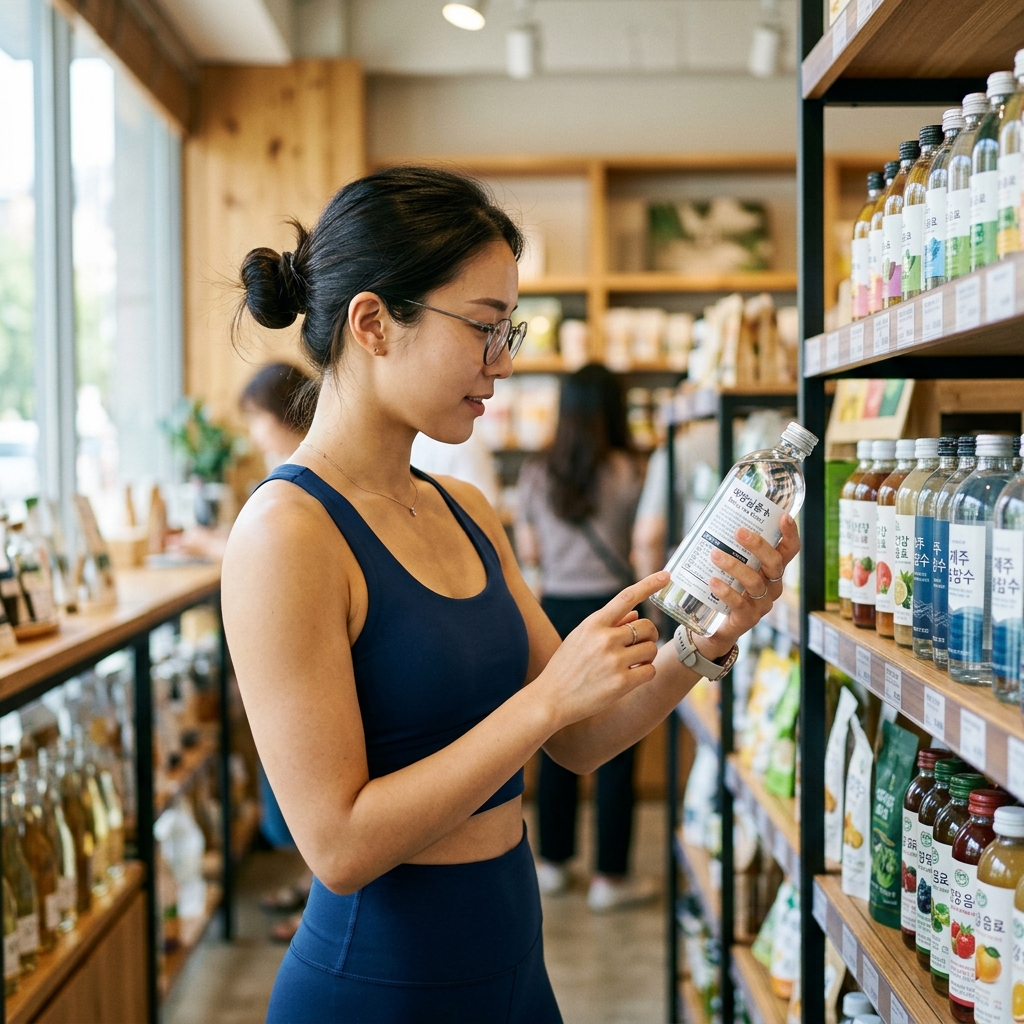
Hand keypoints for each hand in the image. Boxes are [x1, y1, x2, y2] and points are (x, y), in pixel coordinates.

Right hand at [534, 573, 668, 730]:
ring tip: (632, 663)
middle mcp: (605, 639)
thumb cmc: (565, 666)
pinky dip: (646, 673)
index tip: (666, 575)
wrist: (550, 698)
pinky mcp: (622, 683)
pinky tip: (631, 677)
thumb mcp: (580, 638)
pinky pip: (650, 671)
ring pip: (651, 649)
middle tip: (639, 645)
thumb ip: (607, 624)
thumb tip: (635, 614)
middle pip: (647, 627)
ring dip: (647, 656)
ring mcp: (614, 661)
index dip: (649, 584)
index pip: (626, 597)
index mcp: (593, 624)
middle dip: (648, 635)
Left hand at [696, 514, 801, 660]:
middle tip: (738, 532)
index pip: (789, 550)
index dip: (790, 534)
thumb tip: (709, 519)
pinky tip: (713, 582)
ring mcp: (762, 603)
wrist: (712, 628)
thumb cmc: (723, 588)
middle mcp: (772, 585)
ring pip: (755, 582)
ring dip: (735, 566)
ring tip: (715, 555)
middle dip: (758, 546)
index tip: (783, 516)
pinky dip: (726, 591)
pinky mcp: (748, 618)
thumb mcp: (728, 566)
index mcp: (771, 569)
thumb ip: (726, 546)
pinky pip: (740, 603)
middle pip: (775, 563)